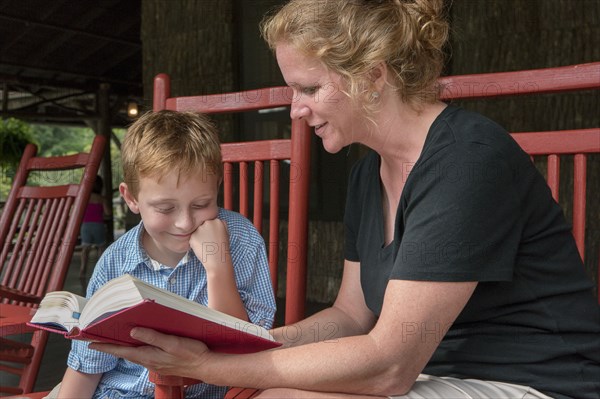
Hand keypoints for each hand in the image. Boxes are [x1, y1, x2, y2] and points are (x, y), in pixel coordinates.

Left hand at [89, 327, 209, 378]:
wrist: (205, 366)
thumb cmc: (190, 354)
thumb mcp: (172, 342)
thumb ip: (152, 337)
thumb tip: (133, 332)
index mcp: (149, 356)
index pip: (122, 351)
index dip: (106, 347)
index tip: (91, 343)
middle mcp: (149, 361)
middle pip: (126, 353)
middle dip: (112, 346)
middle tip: (100, 340)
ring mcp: (156, 363)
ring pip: (135, 354)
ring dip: (124, 348)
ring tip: (115, 340)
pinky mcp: (162, 362)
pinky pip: (144, 355)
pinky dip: (136, 349)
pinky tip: (139, 344)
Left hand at [189, 219, 231, 272]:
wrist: (217, 260)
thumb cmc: (223, 248)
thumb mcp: (226, 233)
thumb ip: (221, 225)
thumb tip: (215, 222)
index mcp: (217, 221)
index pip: (211, 222)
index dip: (212, 230)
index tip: (214, 237)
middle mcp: (208, 223)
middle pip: (203, 225)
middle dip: (205, 232)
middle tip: (210, 242)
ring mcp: (199, 229)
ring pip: (197, 232)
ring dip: (199, 237)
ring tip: (206, 246)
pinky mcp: (192, 237)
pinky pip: (193, 238)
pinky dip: (195, 243)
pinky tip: (202, 248)